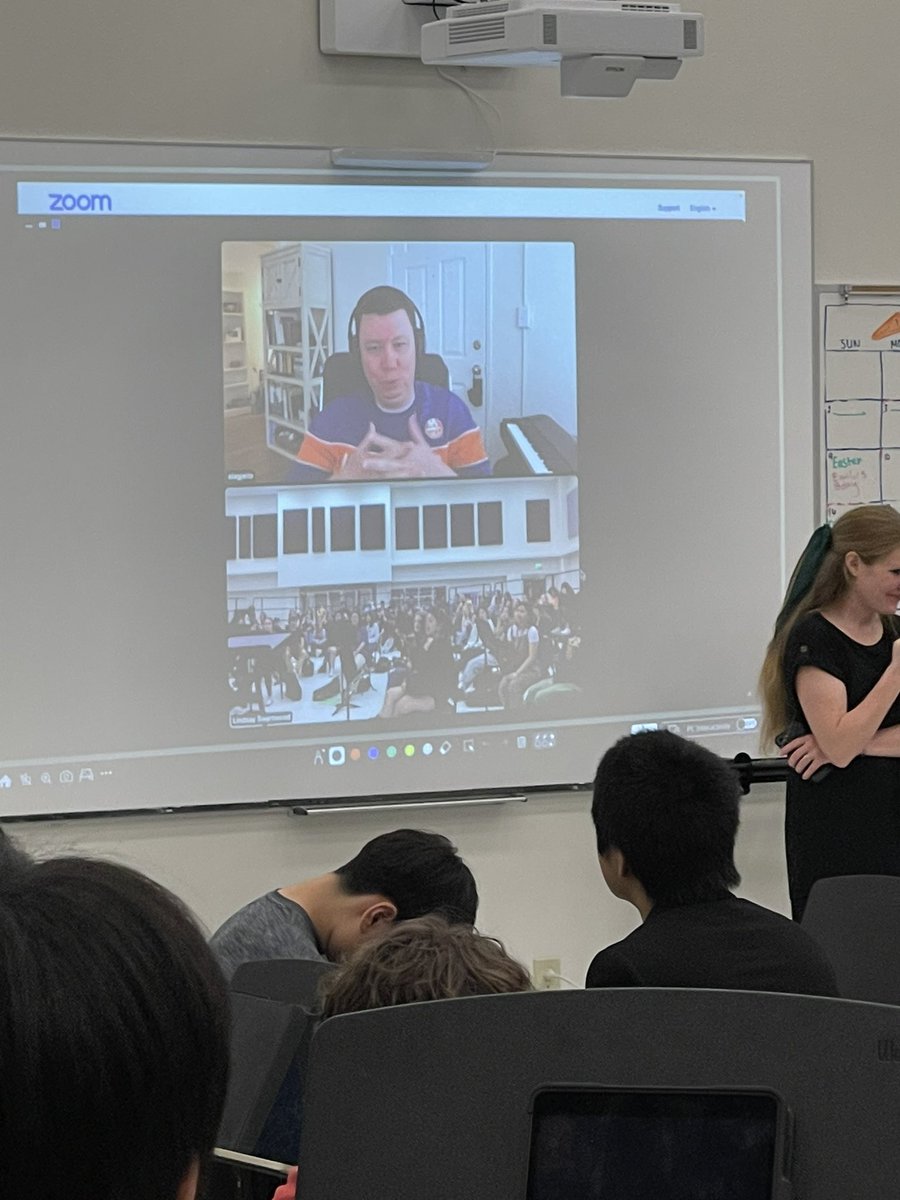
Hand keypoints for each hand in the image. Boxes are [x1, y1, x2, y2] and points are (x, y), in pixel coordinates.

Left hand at [339, 414, 455, 478]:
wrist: (443, 475)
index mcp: (407, 450)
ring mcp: (407, 471)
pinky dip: (386, 482)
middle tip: (363, 461)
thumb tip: (411, 417)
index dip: (380, 440)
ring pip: (390, 472)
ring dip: (379, 472)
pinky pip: (396, 482)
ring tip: (368, 472)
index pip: (391, 444)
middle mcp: (406, 460)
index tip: (369, 435)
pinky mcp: (409, 480)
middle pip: (388, 459)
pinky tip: (376, 483)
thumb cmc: (431, 461)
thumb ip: (415, 431)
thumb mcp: (424, 445)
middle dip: (376, 460)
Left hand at [778, 732, 831, 779]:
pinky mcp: (821, 759)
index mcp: (807, 738)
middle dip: (791, 761)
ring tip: (798, 770)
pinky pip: (811, 768)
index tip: (781, 753)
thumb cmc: (830, 737)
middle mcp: (810, 745)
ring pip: (802, 762)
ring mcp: (815, 752)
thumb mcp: (818, 735)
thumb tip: (804, 745)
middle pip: (795, 755)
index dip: (786, 748)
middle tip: (791, 765)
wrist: (841, 739)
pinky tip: (805, 776)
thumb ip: (810, 739)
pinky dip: (807, 773)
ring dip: (798, 768)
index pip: (793, 743)